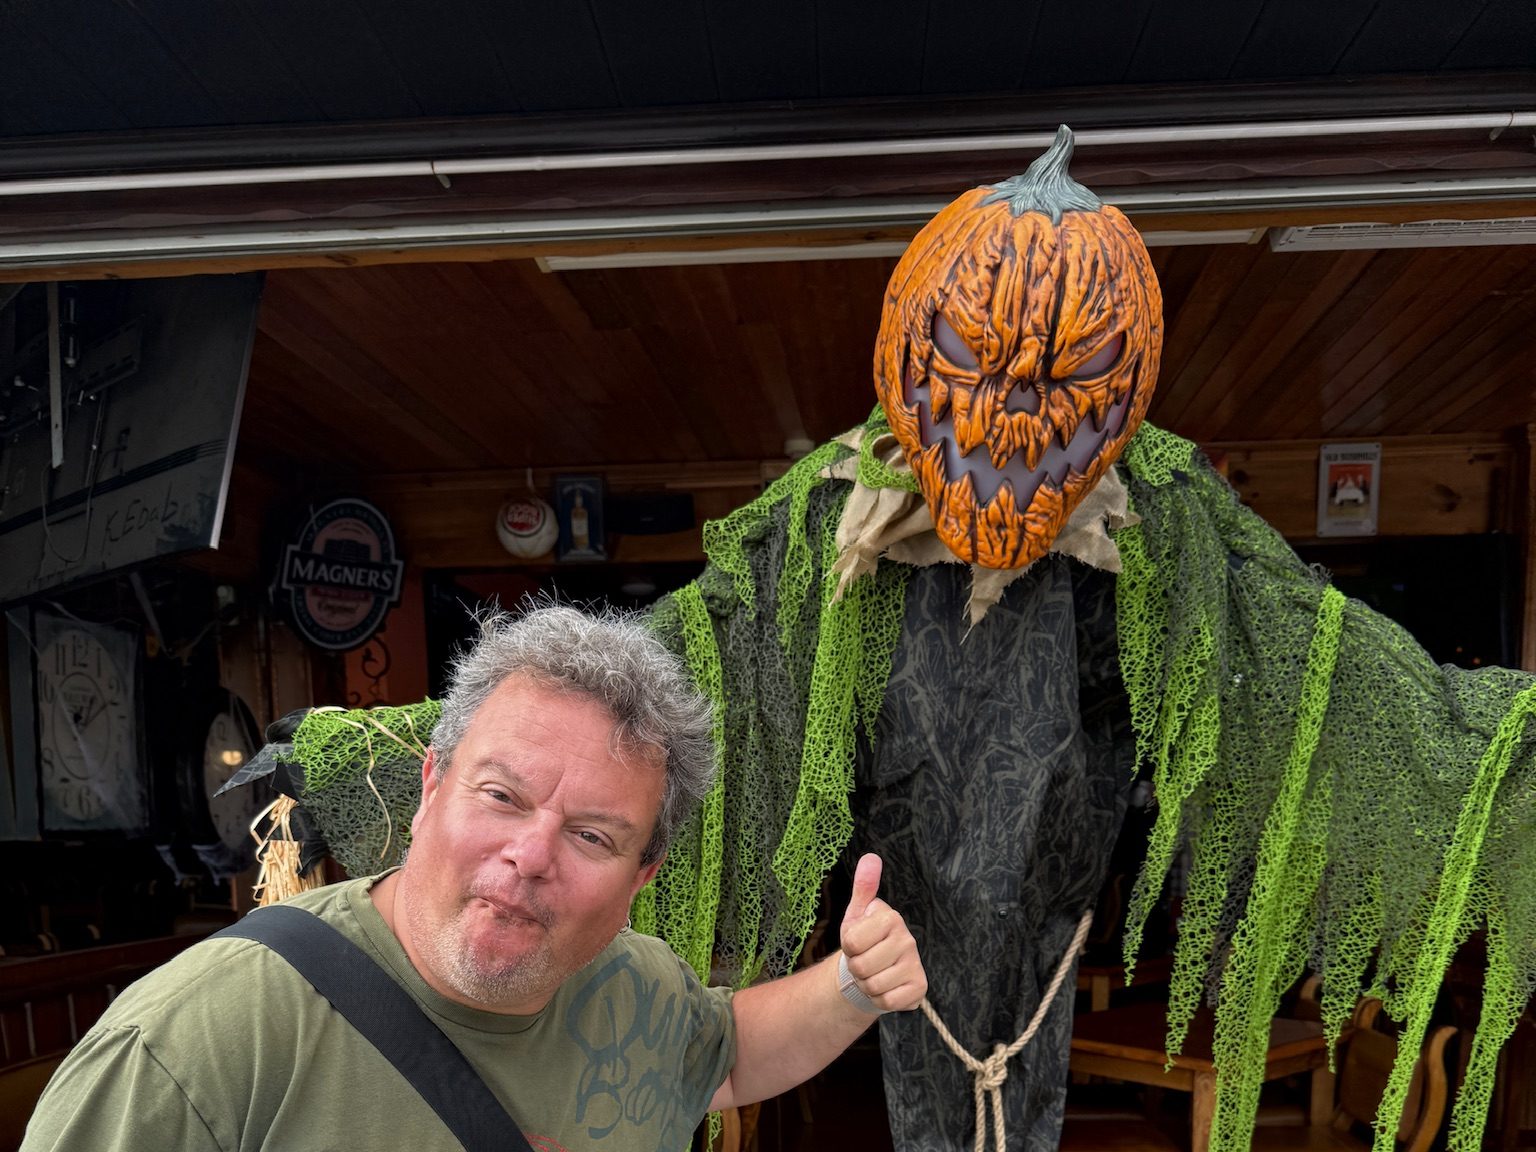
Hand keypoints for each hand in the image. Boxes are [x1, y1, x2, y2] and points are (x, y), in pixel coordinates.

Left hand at [837, 853, 926, 1012]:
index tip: (857, 944)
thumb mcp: (857, 914)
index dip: (848, 948)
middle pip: (861, 966)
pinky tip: (886, 987)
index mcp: (891, 918)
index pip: (851, 942)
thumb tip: (871, 857)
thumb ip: (863, 887)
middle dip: (856, 968)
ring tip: (873, 974)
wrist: (875, 971)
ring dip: (866, 985)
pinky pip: (887, 1001)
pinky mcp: (920, 988)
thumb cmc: (863, 941)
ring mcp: (915, 964)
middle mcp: (907, 939)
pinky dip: (880, 999)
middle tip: (864, 961)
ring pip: (873, 985)